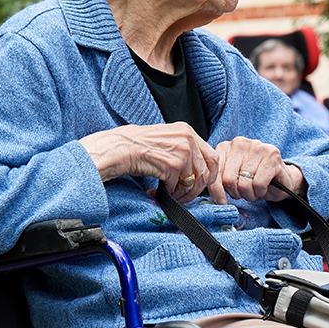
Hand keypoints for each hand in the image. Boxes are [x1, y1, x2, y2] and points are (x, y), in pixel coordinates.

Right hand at [80, 123, 218, 202]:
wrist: (116, 148)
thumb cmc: (136, 145)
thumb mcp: (166, 139)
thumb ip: (185, 149)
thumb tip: (198, 169)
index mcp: (188, 131)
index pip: (213, 157)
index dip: (209, 175)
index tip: (202, 186)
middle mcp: (189, 138)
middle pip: (207, 171)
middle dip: (197, 189)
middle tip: (184, 196)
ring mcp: (183, 151)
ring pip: (194, 182)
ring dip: (182, 194)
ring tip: (169, 195)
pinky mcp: (173, 164)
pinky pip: (178, 186)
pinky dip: (168, 194)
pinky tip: (156, 192)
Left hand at [208, 137, 304, 204]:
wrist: (283, 179)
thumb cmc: (255, 179)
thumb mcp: (233, 178)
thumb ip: (220, 181)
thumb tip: (207, 192)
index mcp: (226, 147)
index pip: (215, 171)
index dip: (217, 191)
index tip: (221, 201)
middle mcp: (241, 143)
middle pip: (229, 179)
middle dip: (236, 193)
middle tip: (244, 193)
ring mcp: (258, 147)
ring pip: (244, 183)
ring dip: (250, 194)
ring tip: (255, 190)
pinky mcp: (272, 155)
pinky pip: (258, 184)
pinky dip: (260, 191)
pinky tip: (264, 187)